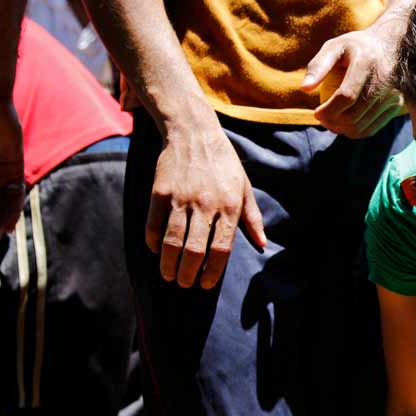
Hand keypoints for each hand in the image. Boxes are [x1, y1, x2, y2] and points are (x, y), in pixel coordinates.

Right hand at [148, 123, 266, 288]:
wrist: (193, 131)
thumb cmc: (223, 163)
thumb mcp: (244, 187)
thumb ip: (253, 218)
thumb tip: (262, 245)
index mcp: (229, 205)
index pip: (221, 249)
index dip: (212, 272)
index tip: (206, 284)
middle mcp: (205, 204)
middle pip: (194, 251)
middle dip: (188, 274)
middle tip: (185, 283)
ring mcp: (181, 198)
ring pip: (172, 242)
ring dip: (168, 264)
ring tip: (169, 275)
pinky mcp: (160, 192)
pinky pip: (154, 225)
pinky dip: (154, 242)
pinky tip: (157, 250)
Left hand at [301, 22, 404, 138]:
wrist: (390, 45)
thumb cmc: (355, 46)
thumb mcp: (334, 47)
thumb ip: (318, 66)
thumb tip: (304, 88)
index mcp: (367, 62)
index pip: (346, 96)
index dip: (328, 110)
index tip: (316, 112)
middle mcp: (384, 80)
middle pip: (354, 115)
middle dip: (332, 123)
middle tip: (322, 118)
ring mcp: (393, 95)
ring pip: (362, 126)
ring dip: (341, 130)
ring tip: (330, 121)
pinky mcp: (397, 106)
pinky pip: (372, 129)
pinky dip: (354, 132)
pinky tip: (344, 125)